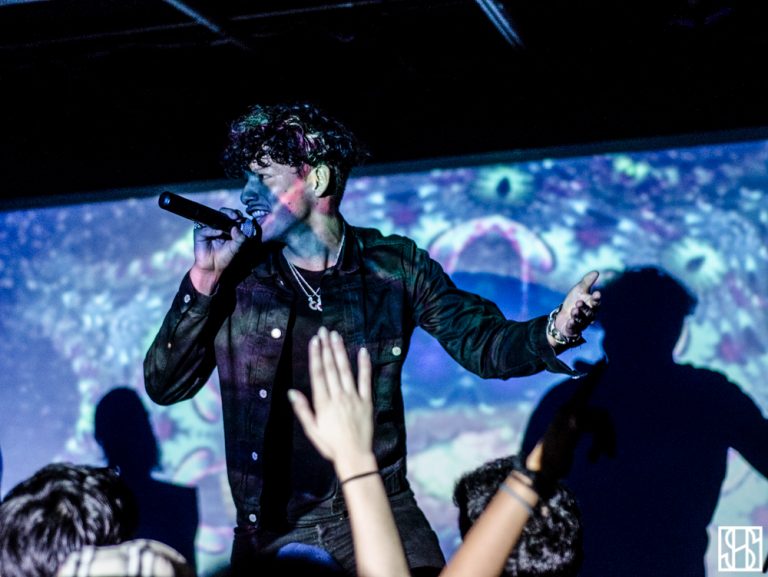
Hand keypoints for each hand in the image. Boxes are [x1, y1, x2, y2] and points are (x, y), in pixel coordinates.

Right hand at [190, 207, 247, 293]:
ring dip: (222, 218)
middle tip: (236, 217)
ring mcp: (208, 228)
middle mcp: (218, 226)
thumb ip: (240, 238)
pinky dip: (213, 231)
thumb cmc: (225, 257)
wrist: (213, 268)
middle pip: (223, 213)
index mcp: (228, 228)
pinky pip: (206, 229)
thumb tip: (237, 228)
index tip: (242, 219)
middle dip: (230, 213)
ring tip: (229, 222)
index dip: (238, 216)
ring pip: (214, 218)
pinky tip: (219, 233)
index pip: (233, 217)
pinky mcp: (200, 233)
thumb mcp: (236, 247)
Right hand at [290, 327, 374, 476]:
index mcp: (323, 403)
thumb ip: (303, 410)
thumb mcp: (312, 429)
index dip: (316, 356)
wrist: (354, 455)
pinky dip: (364, 365)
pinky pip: (365, 380)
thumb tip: (292, 392)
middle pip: (331, 368)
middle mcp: (338, 397)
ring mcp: (353, 398)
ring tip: (337, 336)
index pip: (318, 374)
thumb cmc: (330, 444)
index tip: (315, 341)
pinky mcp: (366, 401)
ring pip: (346, 370)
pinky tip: (362, 351)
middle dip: (327, 348)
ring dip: (340, 352)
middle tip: (324, 331)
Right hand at [526, 370, 614, 496]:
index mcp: (566, 410)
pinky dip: (599, 445)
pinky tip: (591, 458)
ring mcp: (570, 415)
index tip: (604, 361)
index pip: (585, 389)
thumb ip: (583, 428)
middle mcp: (567, 409)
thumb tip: (602, 426)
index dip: (595, 376)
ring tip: (598, 458)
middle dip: (610, 434)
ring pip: (602, 422)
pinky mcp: (573, 424)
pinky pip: (598, 428)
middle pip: (602, 413)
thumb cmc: (555, 457)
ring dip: (605, 442)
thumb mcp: (570, 439)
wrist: (540, 469)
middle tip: (611, 454)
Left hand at [554, 270, 600, 340]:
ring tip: (573, 310)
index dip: (596, 298)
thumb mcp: (579, 290)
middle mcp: (588, 316)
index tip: (597, 293)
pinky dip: (572, 325)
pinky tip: (570, 321)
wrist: (562, 316)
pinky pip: (574, 328)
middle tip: (578, 302)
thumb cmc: (573, 301)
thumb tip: (597, 272)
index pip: (596, 302)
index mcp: (591, 306)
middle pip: (589, 312)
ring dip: (578, 315)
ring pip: (581, 320)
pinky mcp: (572, 329)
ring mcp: (581, 323)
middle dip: (584, 307)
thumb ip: (587, 282)